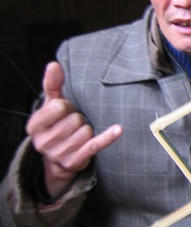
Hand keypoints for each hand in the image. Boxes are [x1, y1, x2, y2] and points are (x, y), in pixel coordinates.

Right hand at [26, 61, 122, 196]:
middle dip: (78, 119)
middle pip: (75, 120)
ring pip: (85, 132)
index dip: (66, 106)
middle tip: (72, 124)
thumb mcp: (51, 104)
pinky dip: (108, 137)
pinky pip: (95, 145)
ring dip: (87, 129)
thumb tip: (54, 65)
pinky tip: (118, 130)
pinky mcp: (75, 161)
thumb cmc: (56, 123)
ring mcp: (59, 154)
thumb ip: (53, 84)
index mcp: (34, 126)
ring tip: (78, 133)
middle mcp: (43, 142)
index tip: (64, 110)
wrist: (57, 156)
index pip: (59, 108)